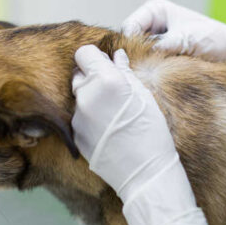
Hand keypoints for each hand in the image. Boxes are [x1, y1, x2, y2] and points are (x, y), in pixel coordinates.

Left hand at [72, 45, 216, 224]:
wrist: (144, 171)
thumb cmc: (151, 130)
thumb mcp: (143, 96)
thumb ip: (125, 72)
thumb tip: (116, 55)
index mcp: (106, 80)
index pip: (84, 53)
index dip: (95, 58)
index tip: (105, 65)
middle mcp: (86, 95)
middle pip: (78, 73)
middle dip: (91, 77)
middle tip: (112, 90)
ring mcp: (77, 116)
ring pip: (78, 96)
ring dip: (90, 97)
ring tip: (112, 113)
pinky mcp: (74, 134)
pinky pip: (78, 117)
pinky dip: (89, 117)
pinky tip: (107, 129)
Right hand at [122, 0, 225, 106]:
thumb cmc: (216, 39)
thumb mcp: (188, 39)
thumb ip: (163, 45)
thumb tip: (140, 57)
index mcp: (155, 10)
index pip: (128, 27)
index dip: (128, 45)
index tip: (136, 62)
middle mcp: (152, 23)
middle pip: (129, 42)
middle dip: (134, 57)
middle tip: (143, 73)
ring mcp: (155, 41)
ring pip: (136, 56)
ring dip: (143, 67)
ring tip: (153, 77)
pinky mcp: (161, 56)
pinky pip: (148, 65)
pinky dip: (151, 72)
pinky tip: (158, 81)